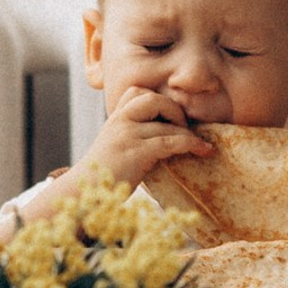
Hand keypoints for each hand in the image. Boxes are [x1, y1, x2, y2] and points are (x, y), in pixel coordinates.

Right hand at [21, 87, 211, 219]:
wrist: (84, 195)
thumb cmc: (103, 178)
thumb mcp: (115, 149)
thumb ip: (134, 138)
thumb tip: (167, 138)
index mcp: (114, 119)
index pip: (136, 92)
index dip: (157, 99)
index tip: (169, 117)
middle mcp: (119, 121)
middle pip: (153, 98)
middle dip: (175, 111)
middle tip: (183, 129)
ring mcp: (126, 135)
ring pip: (166, 123)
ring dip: (187, 133)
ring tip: (200, 145)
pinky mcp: (136, 152)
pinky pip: (170, 141)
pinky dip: (191, 143)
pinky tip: (203, 150)